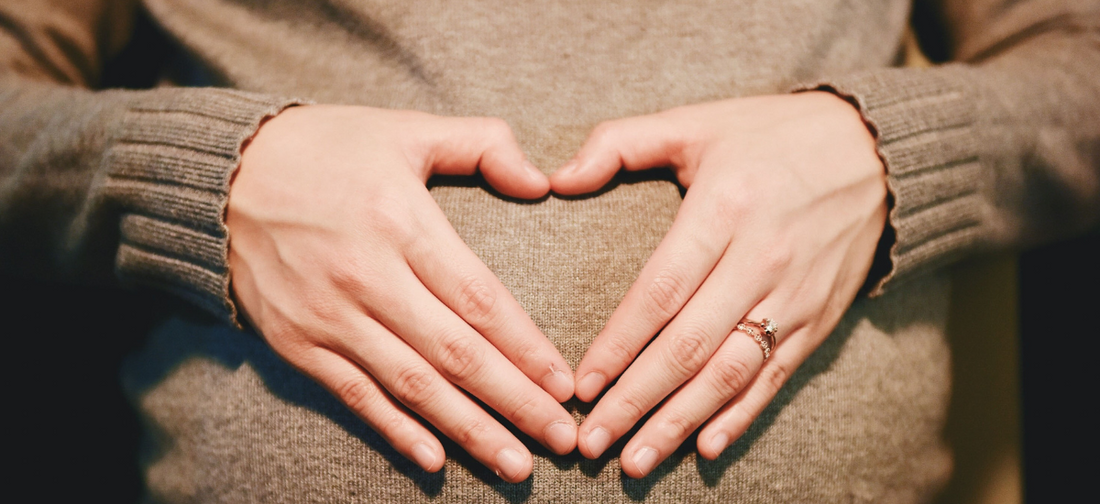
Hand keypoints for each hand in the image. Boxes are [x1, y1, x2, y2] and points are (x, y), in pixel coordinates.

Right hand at [227, 105, 576, 481]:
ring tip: (516, 464)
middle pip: (455, 354)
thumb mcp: (406, 129)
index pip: (479, 299)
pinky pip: (354, 396)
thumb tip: (542, 181)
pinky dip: (395, 431)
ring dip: (469, 430)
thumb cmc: (327, 148)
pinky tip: (435, 460)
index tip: (566, 384)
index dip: (527, 348)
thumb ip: (482, 144)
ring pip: (412, 386)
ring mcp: (327, 316)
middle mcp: (366, 276)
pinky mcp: (296, 342)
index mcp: (400, 221)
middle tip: (561, 441)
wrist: (222, 174)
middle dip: (515, 402)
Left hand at [550, 92, 887, 476]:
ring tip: (636, 461)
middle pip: (689, 346)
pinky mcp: (819, 318)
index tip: (580, 385)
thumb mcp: (696, 122)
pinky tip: (705, 448)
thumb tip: (556, 178)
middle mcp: (761, 259)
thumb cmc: (770, 136)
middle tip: (591, 442)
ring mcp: (795, 295)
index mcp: (724, 209)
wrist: (876, 151)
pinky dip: (741, 416)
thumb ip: (620, 143)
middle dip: (636, 400)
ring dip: (680, 422)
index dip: (618, 343)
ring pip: (730, 373)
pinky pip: (776, 376)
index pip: (661, 291)